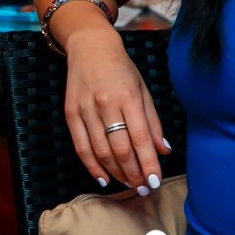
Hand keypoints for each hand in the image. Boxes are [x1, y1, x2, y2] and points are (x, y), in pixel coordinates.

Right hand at [63, 27, 171, 192]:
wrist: (90, 47)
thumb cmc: (122, 69)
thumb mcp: (143, 89)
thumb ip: (153, 122)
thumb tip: (164, 150)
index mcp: (129, 96)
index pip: (141, 137)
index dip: (148, 163)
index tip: (155, 181)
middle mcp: (106, 103)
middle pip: (121, 148)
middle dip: (134, 173)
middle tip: (143, 187)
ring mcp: (86, 109)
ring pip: (101, 151)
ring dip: (117, 172)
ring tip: (129, 183)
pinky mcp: (70, 113)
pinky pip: (81, 147)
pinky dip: (92, 166)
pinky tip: (104, 177)